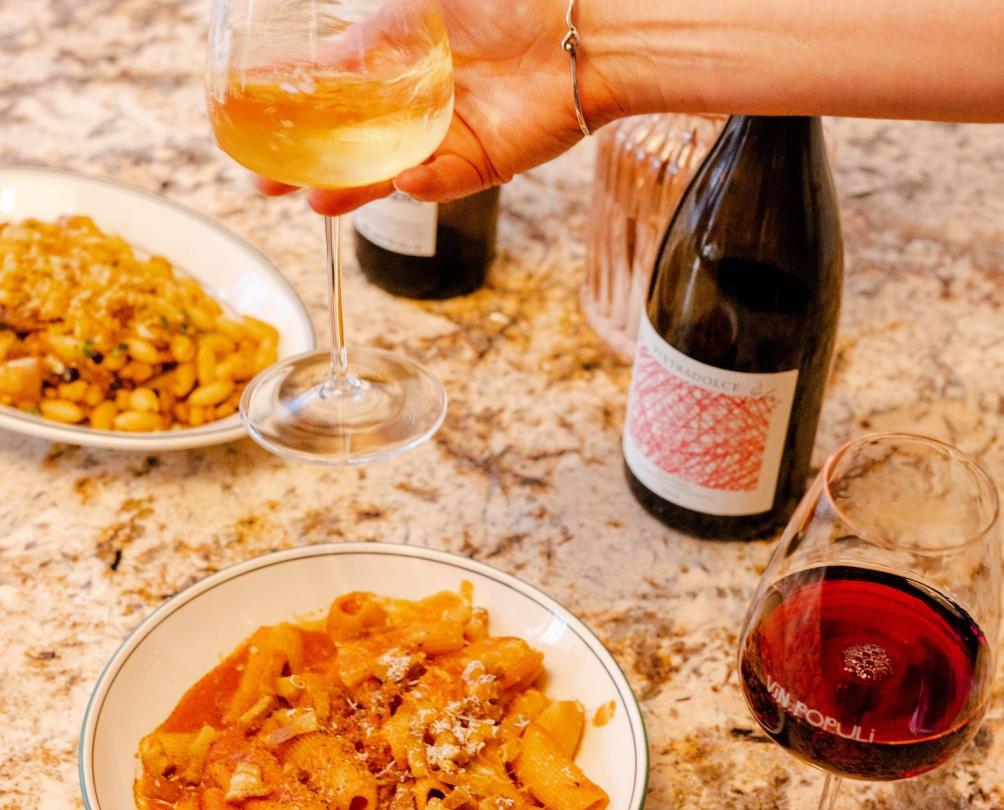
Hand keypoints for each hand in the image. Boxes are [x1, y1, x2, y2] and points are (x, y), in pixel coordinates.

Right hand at [259, 0, 616, 214]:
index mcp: (397, 57)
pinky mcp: (483, 163)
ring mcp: (447, 136)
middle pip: (350, 143)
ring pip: (389, 171)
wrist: (585, 28)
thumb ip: (378, 17)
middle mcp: (416, 103)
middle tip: (265, 180)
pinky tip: (400, 181)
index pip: (330, 85)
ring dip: (354, 188)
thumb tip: (328, 22)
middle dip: (307, 164)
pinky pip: (446, 181)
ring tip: (315, 201)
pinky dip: (425, 183)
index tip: (243, 116)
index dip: (288, 102)